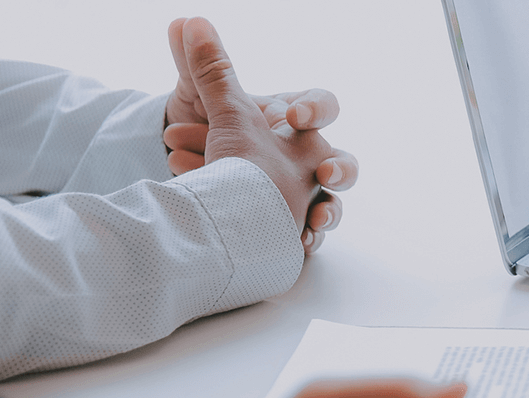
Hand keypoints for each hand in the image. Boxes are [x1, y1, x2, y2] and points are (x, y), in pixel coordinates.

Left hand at [165, 17, 360, 254]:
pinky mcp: (293, 228)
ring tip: (315, 223)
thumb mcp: (205, 104)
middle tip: (326, 173)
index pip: (322, 106)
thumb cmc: (215, 140)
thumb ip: (203, 65)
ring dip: (330, 214)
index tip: (292, 116)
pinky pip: (311, 238)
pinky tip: (299, 245)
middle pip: (345, 163)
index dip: (316, 108)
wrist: (203, 185)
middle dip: (342, 168)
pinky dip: (307, 241)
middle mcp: (307, 160)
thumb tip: (183, 20)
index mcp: (294, 123)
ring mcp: (305, 196)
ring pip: (334, 206)